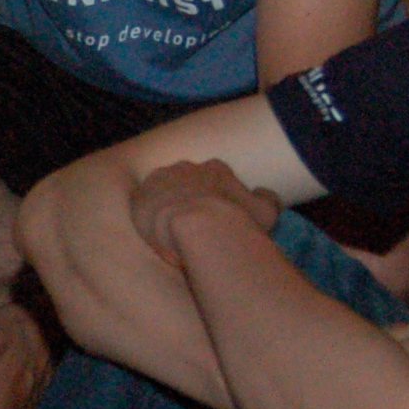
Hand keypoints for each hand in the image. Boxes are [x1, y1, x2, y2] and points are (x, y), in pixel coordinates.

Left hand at [127, 160, 279, 269]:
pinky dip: (149, 223)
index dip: (216, 199)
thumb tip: (262, 192)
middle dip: (188, 200)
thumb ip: (268, 199)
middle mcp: (185, 168)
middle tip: (193, 226)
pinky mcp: (139, 198)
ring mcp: (159, 180)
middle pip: (186, 182)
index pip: (215, 178)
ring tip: (173, 234)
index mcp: (215, 169)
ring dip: (166, 209)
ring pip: (162, 192)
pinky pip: (143, 209)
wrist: (198, 228)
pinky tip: (156, 240)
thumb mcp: (267, 212)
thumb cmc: (235, 221)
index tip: (216, 217)